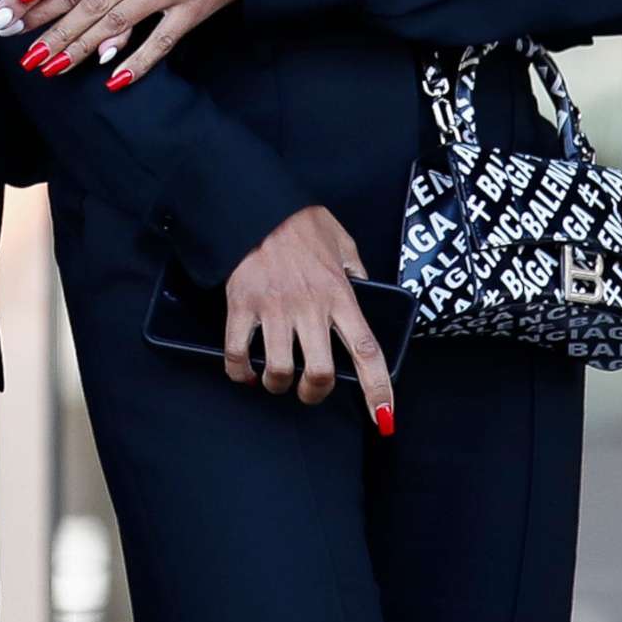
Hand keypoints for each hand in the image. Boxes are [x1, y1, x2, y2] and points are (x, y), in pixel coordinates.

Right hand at [223, 206, 395, 432]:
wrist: (256, 204)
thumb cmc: (300, 222)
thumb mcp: (342, 242)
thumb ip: (356, 271)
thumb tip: (364, 290)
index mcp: (340, 295)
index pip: (366, 352)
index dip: (377, 389)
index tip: (384, 417)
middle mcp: (310, 307)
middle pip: (320, 373)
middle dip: (315, 393)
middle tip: (309, 391)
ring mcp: (274, 308)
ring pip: (280, 370)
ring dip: (278, 384)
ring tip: (275, 380)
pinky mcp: (241, 305)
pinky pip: (237, 353)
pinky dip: (240, 372)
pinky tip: (244, 372)